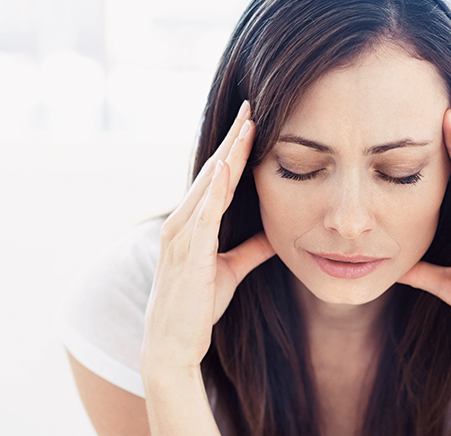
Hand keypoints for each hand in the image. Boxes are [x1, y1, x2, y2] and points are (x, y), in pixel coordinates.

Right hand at [141, 101, 275, 373]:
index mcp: (192, 224)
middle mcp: (182, 222)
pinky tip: (228, 166)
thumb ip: (251, 248)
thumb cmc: (198, 307)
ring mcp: (181, 235)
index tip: (253, 121)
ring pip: (209, 185)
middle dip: (233, 138)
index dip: (235, 148)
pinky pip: (203, 214)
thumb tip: (278, 233)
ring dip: (229, 153)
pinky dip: (215, 188)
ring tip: (247, 124)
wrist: (173, 345)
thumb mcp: (232, 271)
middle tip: (252, 105)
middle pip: (213, 170)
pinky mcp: (188, 253)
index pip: (218, 177)